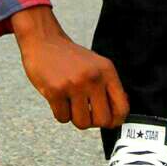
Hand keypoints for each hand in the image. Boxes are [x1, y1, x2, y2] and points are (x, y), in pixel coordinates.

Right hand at [10, 6, 129, 130]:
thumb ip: (108, 88)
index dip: (115, 120)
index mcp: (106, 71)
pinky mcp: (56, 91)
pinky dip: (60, 113)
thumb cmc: (70, 58)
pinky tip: (58, 98)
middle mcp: (93, 77)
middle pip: (102, 120)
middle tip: (85, 111)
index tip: (108, 120)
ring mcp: (74, 84)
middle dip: (93, 121)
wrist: (44, 41)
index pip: (122, 108)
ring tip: (70, 102)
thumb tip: (118, 116)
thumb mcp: (96, 66)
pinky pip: (63, 118)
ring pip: (82, 123)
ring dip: (75, 118)